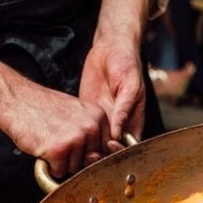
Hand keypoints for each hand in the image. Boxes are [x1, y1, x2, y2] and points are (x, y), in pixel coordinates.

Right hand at [4, 83, 113, 178]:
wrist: (16, 100)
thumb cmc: (43, 108)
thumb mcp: (77, 113)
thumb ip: (91, 132)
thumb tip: (99, 159)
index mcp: (99, 116)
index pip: (105, 149)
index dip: (88, 150)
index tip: (75, 142)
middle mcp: (91, 127)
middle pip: (91, 161)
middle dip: (75, 157)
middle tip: (58, 139)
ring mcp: (76, 139)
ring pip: (75, 168)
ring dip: (61, 161)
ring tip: (50, 140)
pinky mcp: (59, 151)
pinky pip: (59, 171)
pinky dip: (49, 165)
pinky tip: (43, 147)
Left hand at [80, 0, 154, 146]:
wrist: (110, 48)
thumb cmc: (127, 65)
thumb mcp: (130, 86)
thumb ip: (124, 109)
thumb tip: (118, 132)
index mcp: (133, 120)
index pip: (128, 145)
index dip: (120, 151)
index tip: (110, 145)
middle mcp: (118, 123)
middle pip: (110, 149)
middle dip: (101, 154)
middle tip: (90, 153)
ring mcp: (101, 119)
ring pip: (95, 142)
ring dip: (87, 148)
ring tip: (79, 148)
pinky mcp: (87, 112)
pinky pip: (82, 128)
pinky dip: (77, 135)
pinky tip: (70, 135)